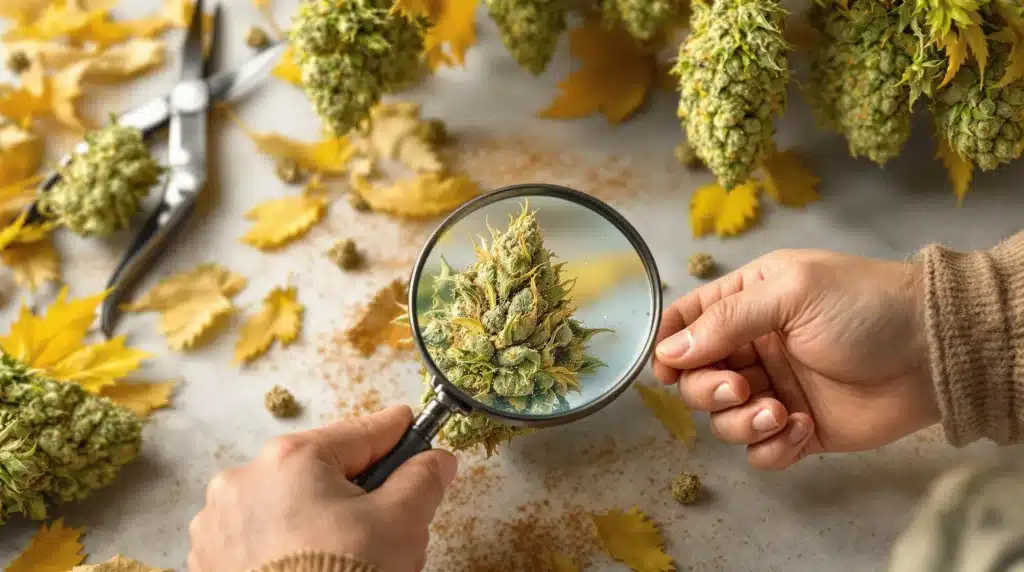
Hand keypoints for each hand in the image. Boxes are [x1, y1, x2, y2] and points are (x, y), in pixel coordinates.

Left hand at [188, 405, 457, 571]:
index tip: (410, 426)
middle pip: (318, 470)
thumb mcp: (401, 523)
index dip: (393, 432)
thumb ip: (422, 479)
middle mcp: (244, 479)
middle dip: (353, 485)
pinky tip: (304, 567)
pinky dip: (280, 544)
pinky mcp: (208, 559)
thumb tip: (437, 460)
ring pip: (283, 503)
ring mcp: (218, 522)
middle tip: (385, 512)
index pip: (358, 433)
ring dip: (312, 514)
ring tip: (342, 550)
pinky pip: (255, 537)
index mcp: (292, 458)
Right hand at [653, 249, 939, 469]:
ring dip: (741, 421)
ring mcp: (775, 389)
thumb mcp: (790, 293)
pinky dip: (771, 447)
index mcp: (748, 303)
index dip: (668, 347)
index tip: (666, 370)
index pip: (687, 322)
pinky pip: (759, 452)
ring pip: (723, 420)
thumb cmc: (863, 306)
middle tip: (740, 386)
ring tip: (779, 411)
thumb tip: (668, 352)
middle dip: (707, 389)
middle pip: (696, 378)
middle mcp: (754, 347)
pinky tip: (801, 429)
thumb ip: (726, 321)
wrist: (934, 352)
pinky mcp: (798, 430)